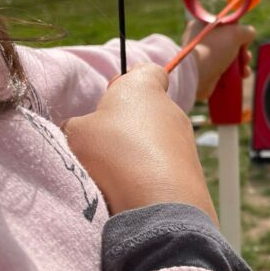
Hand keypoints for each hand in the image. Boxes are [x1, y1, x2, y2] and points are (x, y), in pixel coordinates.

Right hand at [64, 64, 216, 219]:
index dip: (131, 78)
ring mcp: (186, 141)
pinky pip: (166, 168)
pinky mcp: (193, 171)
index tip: (114, 95)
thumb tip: (86, 132)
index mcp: (144, 88)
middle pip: (149, 110)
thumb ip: (79, 124)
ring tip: (117, 174)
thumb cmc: (113, 151)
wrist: (158, 199)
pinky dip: (152, 176)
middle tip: (105, 144)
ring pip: (158, 141)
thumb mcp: (76, 131)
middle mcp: (172, 110)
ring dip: (139, 154)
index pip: (149, 71)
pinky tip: (135, 191)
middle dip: (128, 125)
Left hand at [182, 21, 254, 100]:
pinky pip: (225, 70)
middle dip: (243, 51)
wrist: (196, 75)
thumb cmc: (213, 49)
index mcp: (203, 25)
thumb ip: (246, 31)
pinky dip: (235, 73)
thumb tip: (248, 36)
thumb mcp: (235, 33)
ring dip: (242, 63)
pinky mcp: (207, 72)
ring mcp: (204, 57)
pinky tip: (242, 76)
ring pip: (229, 57)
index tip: (243, 40)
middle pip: (230, 43)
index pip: (226, 25)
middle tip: (245, 57)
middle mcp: (201, 40)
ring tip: (244, 70)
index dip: (238, 32)